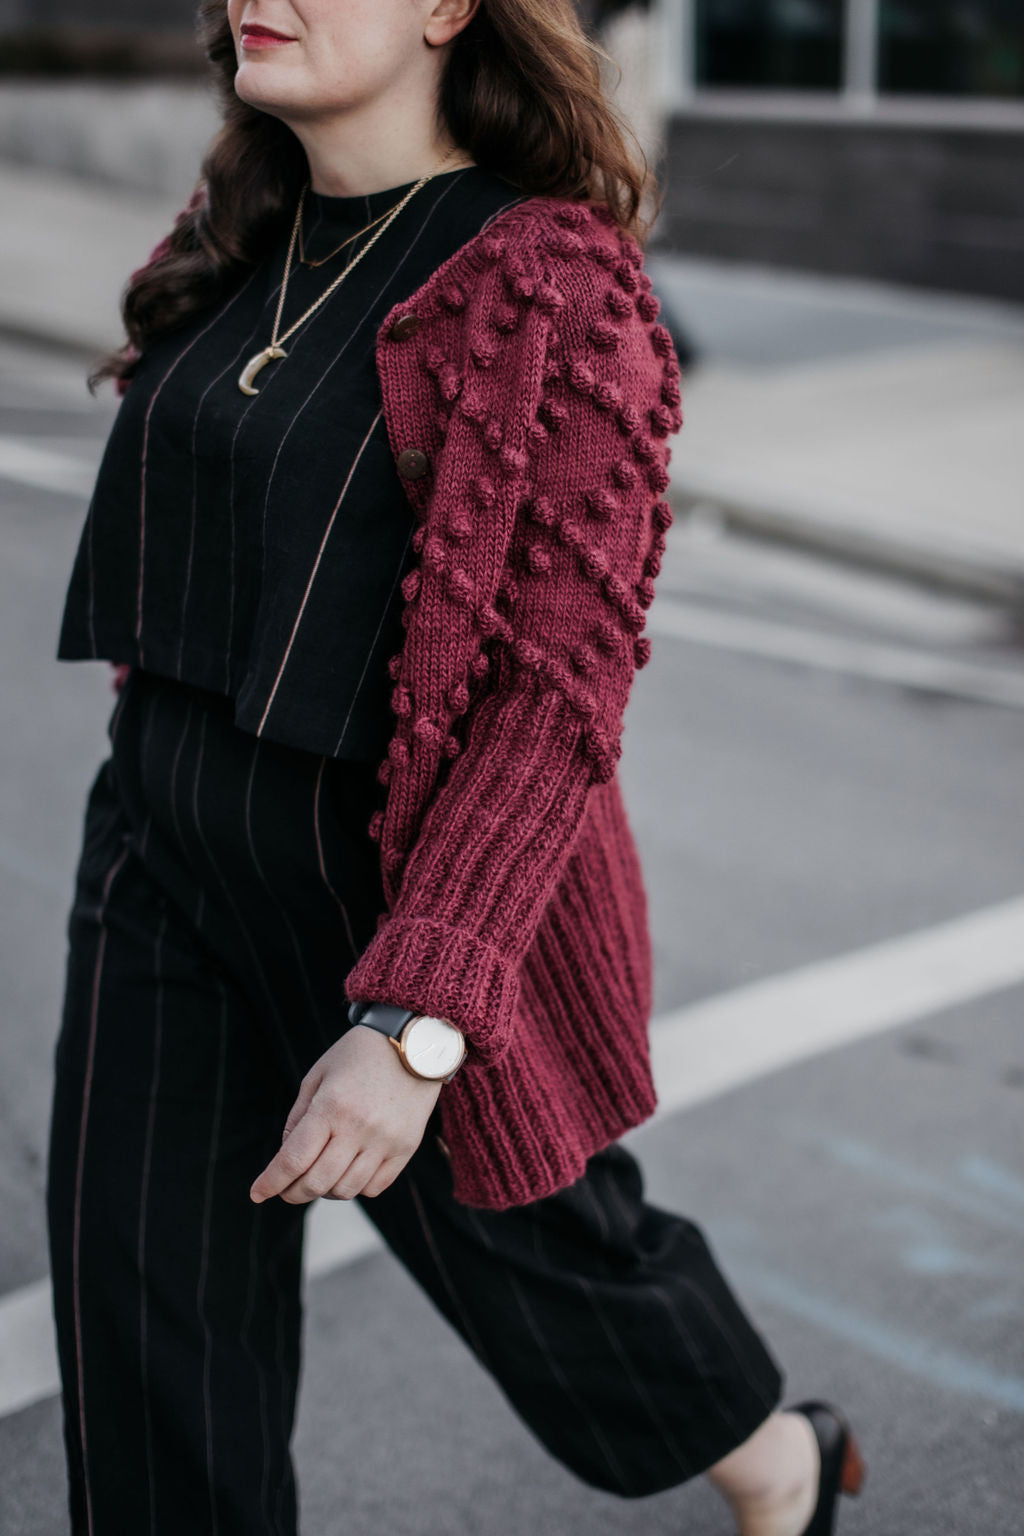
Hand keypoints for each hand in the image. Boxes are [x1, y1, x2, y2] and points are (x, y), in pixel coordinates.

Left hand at [250, 1025, 442, 1203]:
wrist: (416, 1044)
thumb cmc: (359, 1055)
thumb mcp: (318, 1075)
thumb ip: (298, 1116)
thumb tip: (287, 1156)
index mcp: (332, 1106)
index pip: (294, 1159)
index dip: (271, 1182)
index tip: (257, 1193)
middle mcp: (359, 1128)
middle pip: (317, 1182)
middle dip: (292, 1192)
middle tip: (285, 1189)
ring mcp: (386, 1141)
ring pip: (346, 1190)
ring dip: (324, 1191)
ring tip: (318, 1176)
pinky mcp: (406, 1148)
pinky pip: (374, 1187)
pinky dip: (355, 1187)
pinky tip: (347, 1171)